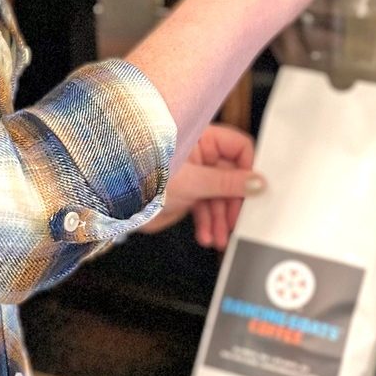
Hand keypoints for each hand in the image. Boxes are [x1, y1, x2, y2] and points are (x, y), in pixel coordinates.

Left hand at [139, 122, 262, 251]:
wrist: (118, 204)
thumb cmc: (145, 178)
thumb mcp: (193, 182)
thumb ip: (228, 183)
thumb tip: (258, 182)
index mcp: (202, 138)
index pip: (239, 148)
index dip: (249, 170)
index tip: (255, 192)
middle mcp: (199, 154)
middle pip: (232, 176)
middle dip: (233, 203)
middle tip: (237, 221)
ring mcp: (193, 174)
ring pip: (219, 196)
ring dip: (221, 219)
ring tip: (219, 237)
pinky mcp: (186, 193)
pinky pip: (205, 207)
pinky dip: (207, 223)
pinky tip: (206, 236)